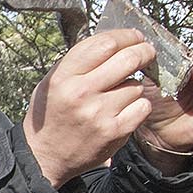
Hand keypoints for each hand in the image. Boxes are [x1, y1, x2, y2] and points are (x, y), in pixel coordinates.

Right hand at [23, 28, 158, 186]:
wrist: (45, 156)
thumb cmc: (52, 115)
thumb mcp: (52, 82)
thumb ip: (79, 62)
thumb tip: (115, 41)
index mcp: (64, 77)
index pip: (105, 43)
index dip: (126, 36)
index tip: (135, 37)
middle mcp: (81, 92)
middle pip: (128, 59)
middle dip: (144, 52)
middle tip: (147, 53)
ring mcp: (99, 113)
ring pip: (136, 85)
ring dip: (135, 85)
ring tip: (122, 93)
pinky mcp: (114, 131)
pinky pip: (142, 107)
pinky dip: (139, 106)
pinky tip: (127, 109)